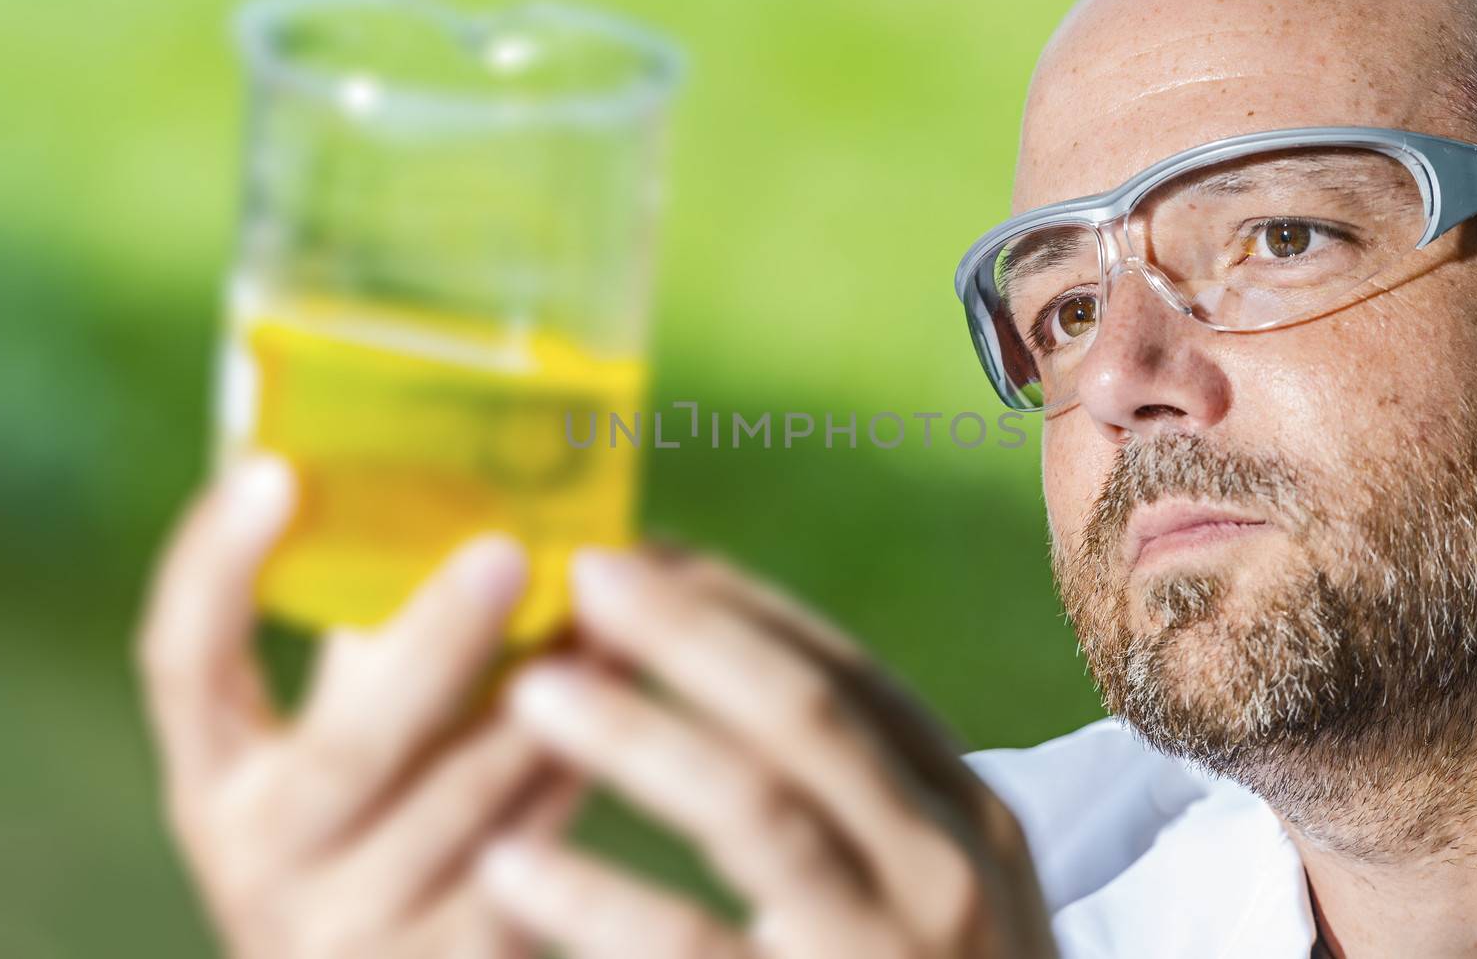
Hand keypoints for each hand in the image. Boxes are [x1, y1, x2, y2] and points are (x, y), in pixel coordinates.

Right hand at [136, 454, 574, 957]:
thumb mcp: (324, 760)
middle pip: (350, 747)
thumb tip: (458, 502)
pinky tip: (629, 696)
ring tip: (609, 610)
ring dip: (545, 697)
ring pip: (464, 800)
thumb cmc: (363, 836)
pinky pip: (531, 850)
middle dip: (435, 644)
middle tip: (506, 551)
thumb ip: (362, 660)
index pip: (181, 664)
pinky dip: (579, 765)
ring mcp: (353, 926)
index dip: (215, 568)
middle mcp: (263, 857)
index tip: (273, 470)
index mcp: (214, 779)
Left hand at [477, 548, 1056, 958]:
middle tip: (582, 570)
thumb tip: (710, 663)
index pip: (846, 673)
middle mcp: (952, 867)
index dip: (738, 607)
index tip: (642, 556)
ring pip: (760, 812)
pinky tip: (511, 870)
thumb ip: (849, 799)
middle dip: (688, 632)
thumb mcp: (923, 888)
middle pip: (807, 714)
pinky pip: (700, 955)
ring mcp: (900, 950)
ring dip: (637, 740)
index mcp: (965, 812)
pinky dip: (605, 908)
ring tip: (527, 690)